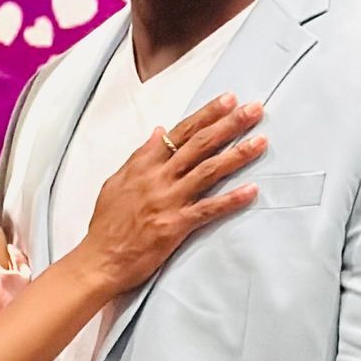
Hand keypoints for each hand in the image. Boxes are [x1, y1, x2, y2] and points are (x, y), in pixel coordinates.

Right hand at [80, 95, 264, 294]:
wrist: (100, 259)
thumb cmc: (106, 224)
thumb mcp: (117, 181)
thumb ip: (141, 156)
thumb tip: (158, 133)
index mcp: (144, 165)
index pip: (180, 132)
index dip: (207, 114)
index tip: (228, 100)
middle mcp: (158, 178)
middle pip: (199, 144)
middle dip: (229, 124)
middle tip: (253, 110)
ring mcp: (168, 201)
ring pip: (208, 171)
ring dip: (237, 155)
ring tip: (260, 142)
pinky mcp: (175, 226)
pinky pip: (208, 209)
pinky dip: (231, 200)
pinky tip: (251, 191)